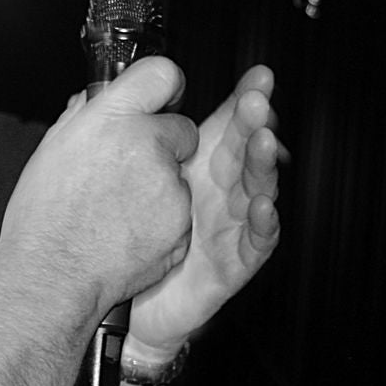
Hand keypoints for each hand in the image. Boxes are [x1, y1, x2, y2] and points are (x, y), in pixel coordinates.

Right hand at [0, 56, 197, 337]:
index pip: (162, 74)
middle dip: (163, 147)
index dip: (164, 87)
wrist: (50, 278)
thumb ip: (80, 119)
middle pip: (182, 128)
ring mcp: (167, 186)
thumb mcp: (49, 153)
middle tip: (129, 174)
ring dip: (158, 191)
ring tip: (116, 215)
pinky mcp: (180, 224)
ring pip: (179, 178)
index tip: (162, 98)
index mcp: (111, 120)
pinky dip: (160, 225)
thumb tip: (91, 103)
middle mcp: (146, 146)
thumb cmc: (42, 222)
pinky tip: (125, 236)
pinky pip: (179, 216)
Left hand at [128, 65, 282, 360]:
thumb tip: (122, 98)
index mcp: (201, 170)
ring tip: (263, 141)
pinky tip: (261, 204)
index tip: (256, 78)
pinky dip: (263, 221)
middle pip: (245, 151)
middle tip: (256, 100)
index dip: (245, 101)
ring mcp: (233, 226)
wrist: (132, 306)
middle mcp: (222, 194)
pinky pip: (257, 240)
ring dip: (263, 163)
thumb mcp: (136, 189)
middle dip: (255, 123)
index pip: (229, 128)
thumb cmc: (136, 245)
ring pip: (257, 188)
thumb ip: (136, 147)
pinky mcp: (237, 261)